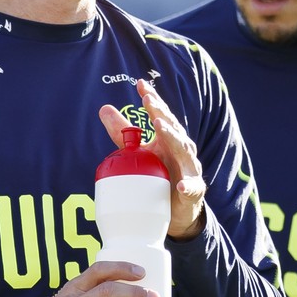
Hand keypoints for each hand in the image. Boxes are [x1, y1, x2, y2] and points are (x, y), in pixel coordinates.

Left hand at [100, 78, 207, 239]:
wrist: (176, 211)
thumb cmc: (161, 176)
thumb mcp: (140, 152)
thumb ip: (123, 133)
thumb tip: (104, 108)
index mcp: (169, 139)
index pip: (162, 116)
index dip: (153, 100)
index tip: (140, 85)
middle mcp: (182, 150)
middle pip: (173, 128)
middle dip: (161, 113)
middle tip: (148, 101)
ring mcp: (190, 170)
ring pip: (184, 151)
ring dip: (173, 138)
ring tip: (160, 128)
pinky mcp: (193, 191)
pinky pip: (191, 188)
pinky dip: (187, 186)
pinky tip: (181, 186)